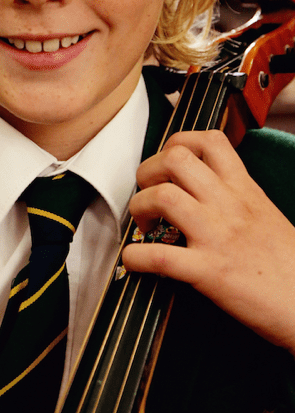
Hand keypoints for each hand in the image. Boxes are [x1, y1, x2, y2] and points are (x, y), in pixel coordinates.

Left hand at [122, 129, 294, 354]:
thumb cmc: (288, 266)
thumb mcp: (266, 215)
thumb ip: (236, 197)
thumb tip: (202, 191)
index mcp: (244, 190)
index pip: (209, 140)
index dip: (177, 143)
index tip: (167, 164)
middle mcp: (229, 205)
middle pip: (175, 159)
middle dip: (148, 171)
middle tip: (148, 193)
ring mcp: (217, 236)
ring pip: (162, 197)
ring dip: (139, 207)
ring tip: (144, 226)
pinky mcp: (209, 272)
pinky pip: (159, 257)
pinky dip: (135, 258)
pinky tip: (134, 262)